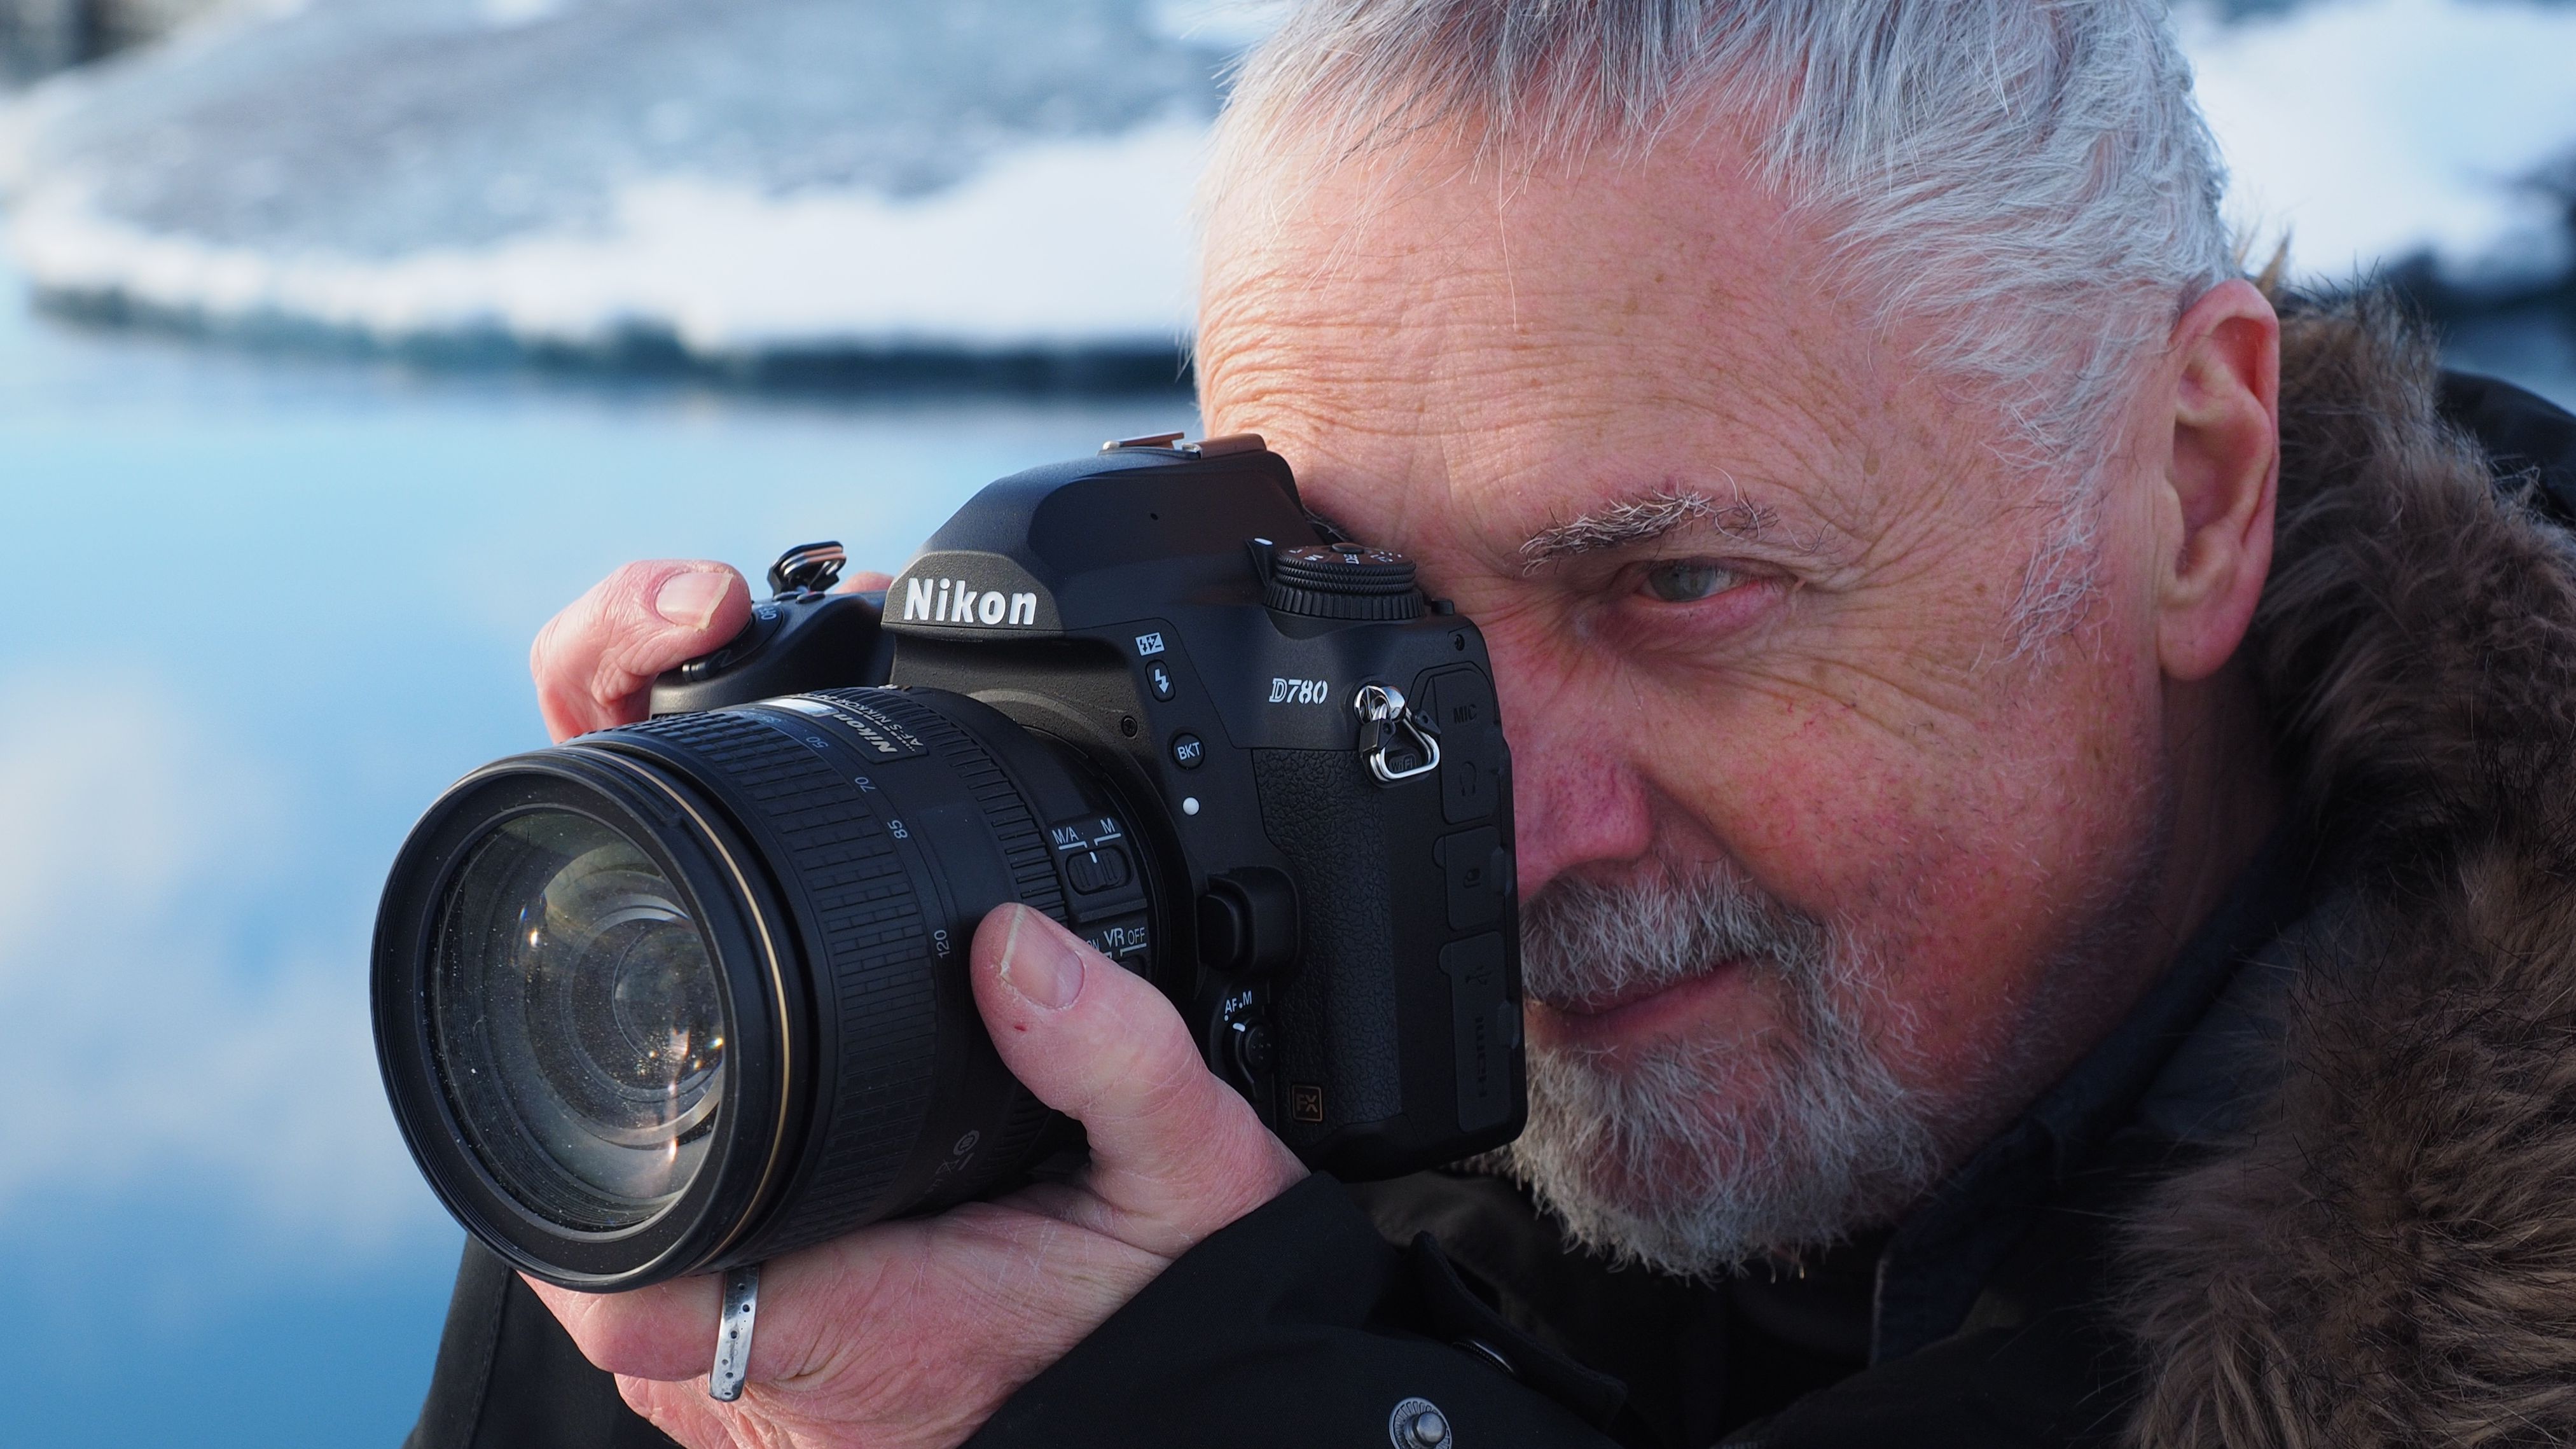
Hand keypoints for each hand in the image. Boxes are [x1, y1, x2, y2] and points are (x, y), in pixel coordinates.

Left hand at [522, 560, 1308, 1445]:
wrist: (1214, 1407)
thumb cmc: (1188, 1308)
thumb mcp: (1193, 1167)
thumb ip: (1116, 1052)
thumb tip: (1010, 941)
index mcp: (866, 1330)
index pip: (636, 1303)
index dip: (579, 1212)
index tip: (591, 1114)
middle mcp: (803, 1406)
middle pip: (627, 1298)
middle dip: (643, 1183)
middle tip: (698, 1094)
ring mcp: (792, 1433)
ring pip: (663, 1330)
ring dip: (684, 1236)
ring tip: (743, 1149)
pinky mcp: (802, 1438)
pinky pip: (712, 1359)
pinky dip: (728, 1283)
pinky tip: (788, 1224)